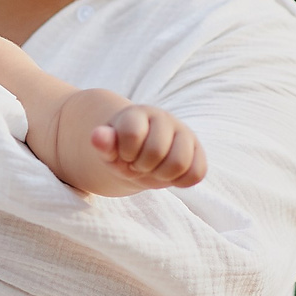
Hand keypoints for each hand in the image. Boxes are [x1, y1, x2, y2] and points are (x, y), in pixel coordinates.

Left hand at [90, 102, 207, 190]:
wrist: (138, 154)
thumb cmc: (121, 152)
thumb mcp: (108, 151)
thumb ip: (103, 143)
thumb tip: (97, 135)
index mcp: (137, 114)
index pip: (132, 135)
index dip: (126, 153)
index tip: (123, 154)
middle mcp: (163, 118)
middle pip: (157, 152)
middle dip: (142, 166)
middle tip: (138, 164)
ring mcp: (183, 132)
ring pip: (180, 163)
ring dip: (162, 175)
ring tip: (153, 169)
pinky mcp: (197, 150)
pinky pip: (197, 173)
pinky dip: (181, 181)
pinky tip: (168, 174)